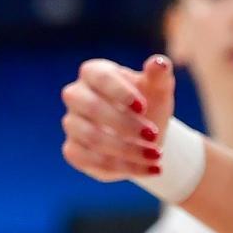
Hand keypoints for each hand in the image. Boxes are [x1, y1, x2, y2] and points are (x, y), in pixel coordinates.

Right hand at [59, 54, 172, 182]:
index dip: (120, 92)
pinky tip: (149, 169)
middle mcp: (76, 95)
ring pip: (92, 138)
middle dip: (125, 125)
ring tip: (156, 156)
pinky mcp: (73, 151)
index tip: (143, 107)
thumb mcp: (158, 89)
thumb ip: (159, 75)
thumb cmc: (148, 104)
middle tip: (154, 135)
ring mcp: (72, 124)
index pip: (100, 78)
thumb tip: (160, 63)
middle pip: (92, 108)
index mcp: (94, 72)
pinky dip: (124, 168)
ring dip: (128, 150)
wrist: (144, 136)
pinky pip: (91, 161)